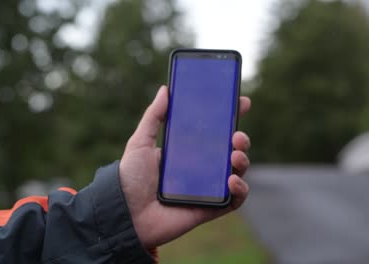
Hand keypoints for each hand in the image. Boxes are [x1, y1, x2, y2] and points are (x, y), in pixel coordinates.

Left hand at [119, 85, 250, 248]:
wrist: (125, 214)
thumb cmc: (130, 178)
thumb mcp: (140, 142)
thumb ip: (154, 116)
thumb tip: (165, 89)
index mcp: (187, 150)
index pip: (214, 131)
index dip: (230, 117)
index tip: (241, 102)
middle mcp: (201, 168)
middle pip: (230, 150)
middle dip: (241, 139)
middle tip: (237, 134)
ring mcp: (208, 188)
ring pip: (237, 171)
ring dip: (243, 160)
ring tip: (235, 154)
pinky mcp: (211, 208)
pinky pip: (235, 199)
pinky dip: (240, 189)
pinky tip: (232, 180)